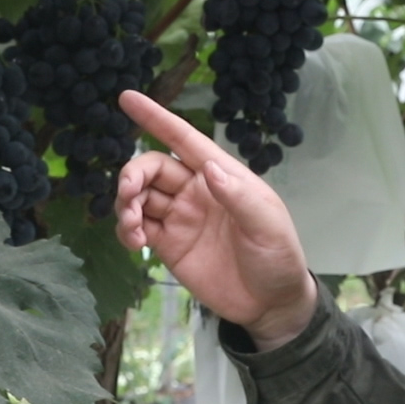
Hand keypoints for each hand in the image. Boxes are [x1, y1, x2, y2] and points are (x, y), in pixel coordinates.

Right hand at [115, 91, 316, 349]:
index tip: (127, 98)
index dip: (156, 118)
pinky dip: (127, 229)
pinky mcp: (168, 245)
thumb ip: (239, 197)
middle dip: (133, 174)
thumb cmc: (278, 257)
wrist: (270, 304)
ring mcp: (180, 217)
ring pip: (140, 197)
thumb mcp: (267, 225)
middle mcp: (196, 190)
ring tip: (133, 228)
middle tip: (129, 193)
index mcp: (222, 175)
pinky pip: (138, 228)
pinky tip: (134, 242)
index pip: (184, 139)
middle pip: (152, 167)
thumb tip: (209, 167)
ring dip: (126, 205)